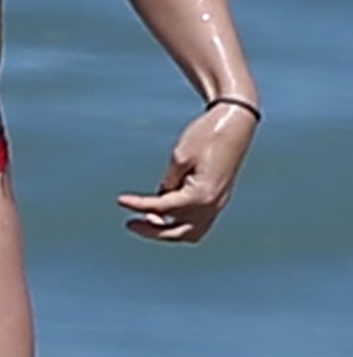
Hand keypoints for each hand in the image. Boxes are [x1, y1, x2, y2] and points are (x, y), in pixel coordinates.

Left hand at [117, 102, 257, 242]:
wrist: (235, 124)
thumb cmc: (207, 135)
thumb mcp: (180, 155)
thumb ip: (169, 180)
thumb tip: (162, 197)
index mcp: (201, 196)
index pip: (163, 208)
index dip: (139, 205)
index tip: (120, 201)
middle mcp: (212, 206)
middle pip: (179, 233)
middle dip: (153, 232)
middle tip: (130, 224)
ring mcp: (218, 204)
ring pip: (191, 232)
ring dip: (169, 231)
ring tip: (148, 221)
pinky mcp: (219, 198)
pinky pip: (199, 222)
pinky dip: (181, 222)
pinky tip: (166, 211)